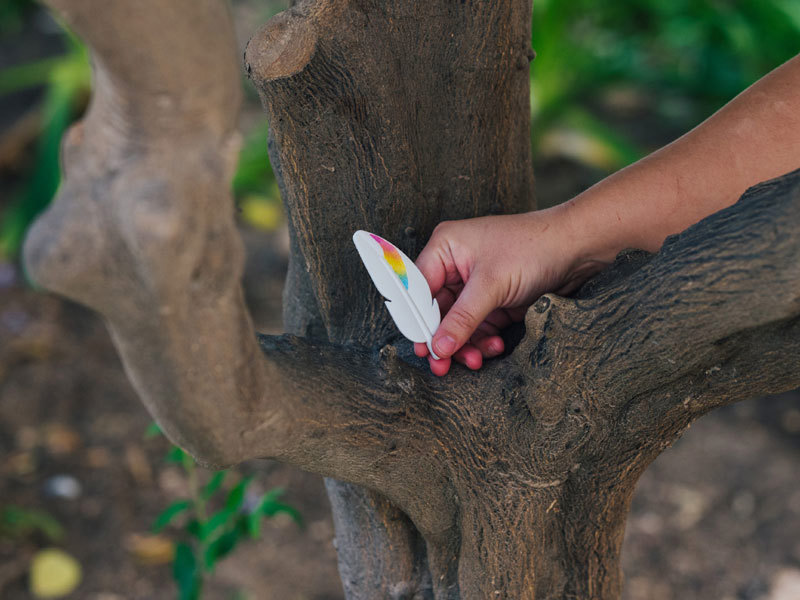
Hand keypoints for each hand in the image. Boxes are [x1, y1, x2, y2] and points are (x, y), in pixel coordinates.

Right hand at [414, 205, 602, 374]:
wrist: (579, 248)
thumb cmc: (534, 248)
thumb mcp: (492, 285)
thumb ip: (461, 318)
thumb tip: (437, 347)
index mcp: (446, 248)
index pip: (419, 290)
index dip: (418, 320)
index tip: (423, 349)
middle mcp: (456, 265)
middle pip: (437, 311)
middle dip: (444, 339)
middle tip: (442, 366)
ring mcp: (476, 284)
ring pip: (458, 324)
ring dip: (465, 345)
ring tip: (475, 361)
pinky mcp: (495, 299)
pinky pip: (479, 327)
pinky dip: (483, 341)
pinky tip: (494, 347)